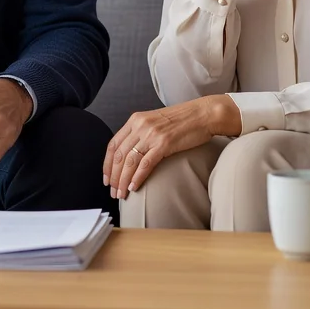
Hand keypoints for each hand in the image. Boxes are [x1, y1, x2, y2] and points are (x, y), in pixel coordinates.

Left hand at [103, 95, 241, 199]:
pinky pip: (145, 163)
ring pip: (130, 161)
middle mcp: (140, 125)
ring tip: (122, 194)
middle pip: (119, 155)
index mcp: (135, 120)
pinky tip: (134, 187)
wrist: (203, 114)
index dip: (107, 164)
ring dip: (123, 180)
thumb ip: (141, 134)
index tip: (107, 179)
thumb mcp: (155, 122)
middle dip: (114, 177)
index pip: (113, 144)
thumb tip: (131, 155)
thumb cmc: (182, 120)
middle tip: (113, 192)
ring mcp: (151, 134)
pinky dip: (137, 177)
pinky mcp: (164, 143)